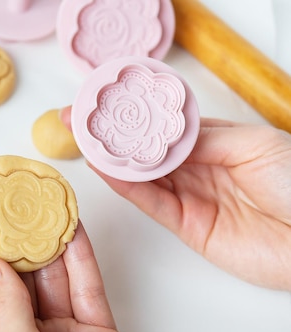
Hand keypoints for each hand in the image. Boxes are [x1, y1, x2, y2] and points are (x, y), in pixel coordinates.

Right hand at [62, 109, 290, 289]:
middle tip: (80, 121)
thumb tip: (161, 135)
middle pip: (147, 150)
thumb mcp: (254, 145)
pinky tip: (107, 171)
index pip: (165, 125)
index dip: (137, 114)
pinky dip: (128, 187)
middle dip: (114, 136)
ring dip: (112, 160)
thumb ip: (202, 139)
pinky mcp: (187, 225)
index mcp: (217, 141)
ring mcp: (191, 196)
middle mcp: (199, 167)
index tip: (108, 103)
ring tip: (84, 142)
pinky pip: (151, 203)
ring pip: (142, 176)